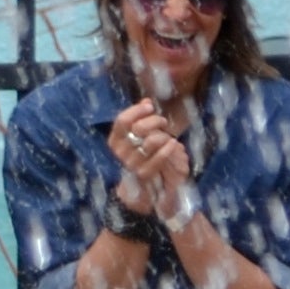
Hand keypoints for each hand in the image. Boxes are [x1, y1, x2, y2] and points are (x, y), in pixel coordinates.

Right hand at [104, 103, 193, 224]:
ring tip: (167, 136)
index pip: (121, 121)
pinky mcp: (144, 174)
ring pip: (150, 141)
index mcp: (116, 141)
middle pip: (138, 128)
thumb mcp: (144, 135)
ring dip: (162, 135)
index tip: (150, 107)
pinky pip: (157, 158)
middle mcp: (121, 152)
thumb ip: (142, 118)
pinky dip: (168, 148)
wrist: (151, 187)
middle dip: (154, 121)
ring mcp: (131, 164)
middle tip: (163, 123)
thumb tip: (146, 101)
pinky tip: (173, 144)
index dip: (137, 111)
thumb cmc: (148, 155)